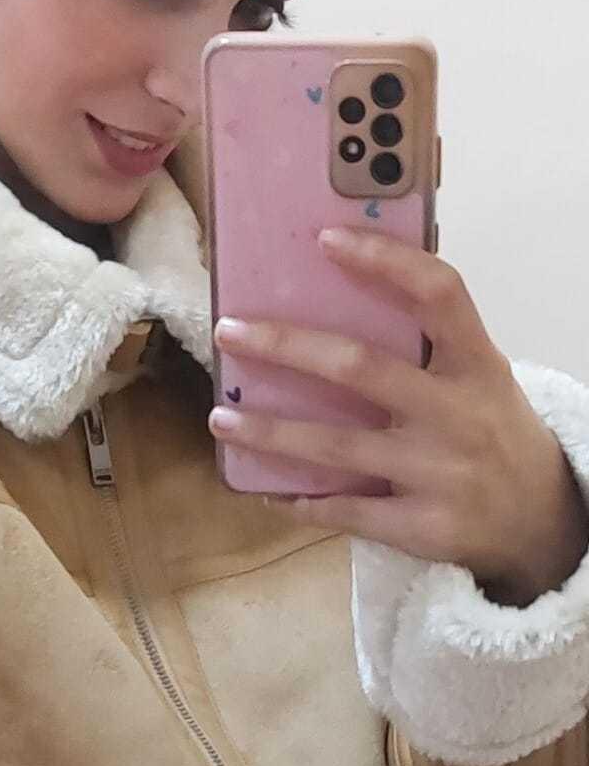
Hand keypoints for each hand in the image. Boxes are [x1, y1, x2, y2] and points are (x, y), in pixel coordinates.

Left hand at [209, 228, 588, 606]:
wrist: (544, 522)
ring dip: (268, 431)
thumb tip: (331, 294)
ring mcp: (441, 474)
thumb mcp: (478, 379)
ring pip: (335, 446)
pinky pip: (345, 510)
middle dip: (285, 346)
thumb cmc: (490, 431)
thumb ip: (424, 345)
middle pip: (360, 367)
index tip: (325, 238)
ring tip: (221, 416)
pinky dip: (300, 501)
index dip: (385, 260)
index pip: (438, 294)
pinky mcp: (424, 527)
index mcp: (477, 364)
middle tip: (229, 330)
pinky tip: (265, 490)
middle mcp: (459, 414)